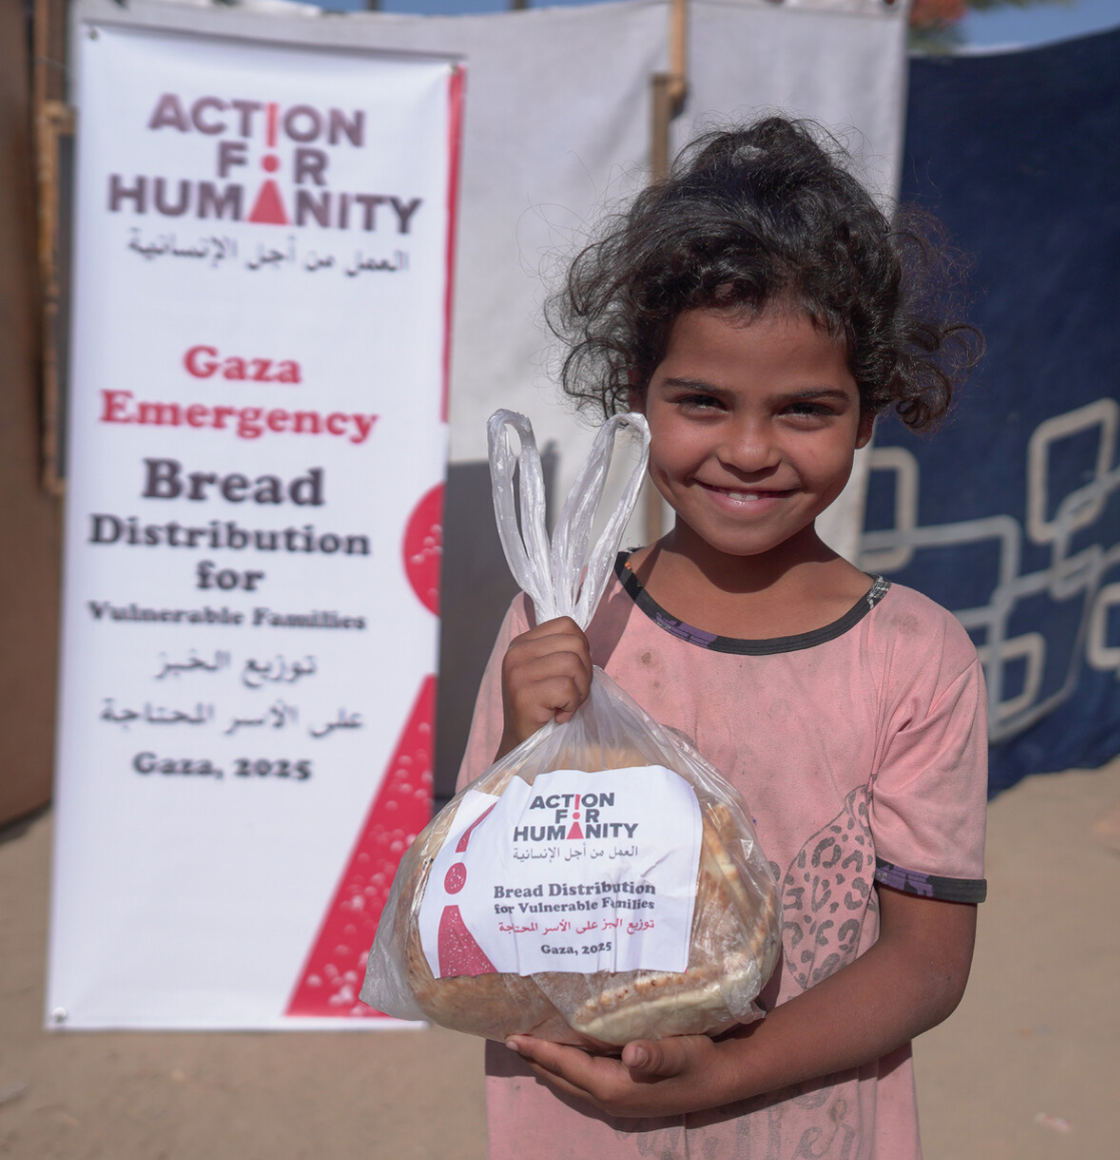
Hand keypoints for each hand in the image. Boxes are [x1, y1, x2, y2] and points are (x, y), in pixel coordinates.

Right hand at [498, 617, 591, 757]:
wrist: (522, 746)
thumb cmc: (544, 709)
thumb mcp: (548, 671)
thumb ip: (561, 651)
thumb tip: (585, 642)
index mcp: (522, 643)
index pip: (567, 625)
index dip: (581, 651)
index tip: (571, 675)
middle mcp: (516, 653)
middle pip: (576, 644)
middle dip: (584, 672)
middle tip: (571, 695)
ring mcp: (517, 673)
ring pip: (574, 664)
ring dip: (579, 690)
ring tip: (565, 705)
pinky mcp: (524, 694)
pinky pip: (567, 689)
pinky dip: (571, 706)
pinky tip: (558, 716)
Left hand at [505, 1033, 732, 1117]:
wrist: (725, 1078)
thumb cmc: (701, 1060)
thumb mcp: (681, 1052)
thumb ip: (656, 1054)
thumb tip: (631, 1055)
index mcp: (616, 1088)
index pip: (567, 1066)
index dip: (539, 1051)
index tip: (512, 1037)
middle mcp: (611, 1098)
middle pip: (562, 1076)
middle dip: (536, 1058)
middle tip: (510, 1037)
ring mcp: (618, 1099)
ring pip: (572, 1079)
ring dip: (549, 1063)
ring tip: (529, 1043)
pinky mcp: (626, 1092)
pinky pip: (585, 1078)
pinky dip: (567, 1065)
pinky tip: (565, 1050)